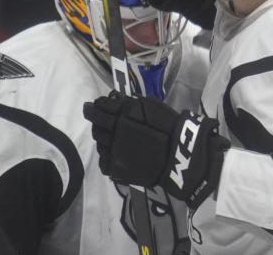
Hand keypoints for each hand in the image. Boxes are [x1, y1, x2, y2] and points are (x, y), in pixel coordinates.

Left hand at [83, 91, 229, 208]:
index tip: (94, 106)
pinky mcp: (116, 170)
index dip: (93, 107)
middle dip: (97, 122)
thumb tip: (112, 101)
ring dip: (102, 139)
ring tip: (112, 138)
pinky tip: (116, 153)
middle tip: (102, 121)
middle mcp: (112, 134)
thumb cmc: (167, 125)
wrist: (178, 154)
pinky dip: (107, 156)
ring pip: (99, 144)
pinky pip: (104, 162)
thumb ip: (128, 103)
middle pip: (96, 127)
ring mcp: (113, 153)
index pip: (97, 109)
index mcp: (120, 115)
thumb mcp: (149, 105)